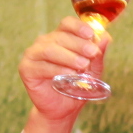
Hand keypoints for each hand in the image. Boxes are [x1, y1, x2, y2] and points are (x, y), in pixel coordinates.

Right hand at [17, 14, 106, 132]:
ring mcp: (33, 54)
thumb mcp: (93, 69)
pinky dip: (57, 69)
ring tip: (82, 65)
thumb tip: (106, 37)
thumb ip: (98, 54)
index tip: (91, 34)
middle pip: (61, 36)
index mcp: (61, 36)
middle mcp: (45, 42)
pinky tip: (69, 75)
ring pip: (50, 49)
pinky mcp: (26, 68)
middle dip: (79, 44)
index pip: (67, 24)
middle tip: (92, 53)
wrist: (64, 108)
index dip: (78, 27)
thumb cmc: (78, 84)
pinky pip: (41, 66)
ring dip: (68, 56)